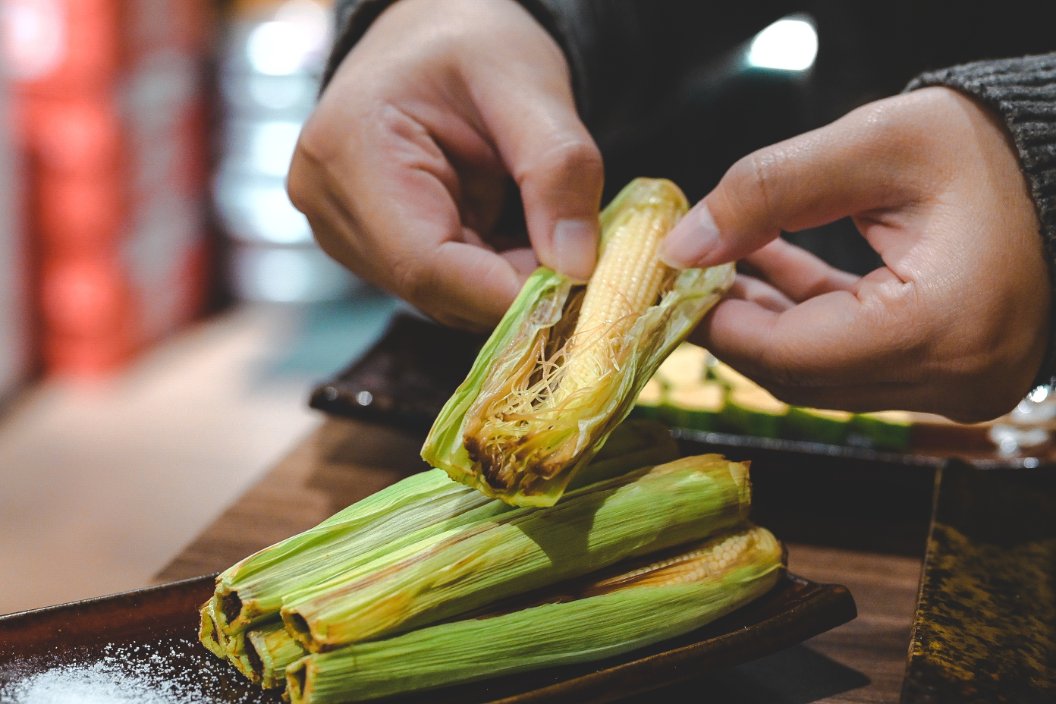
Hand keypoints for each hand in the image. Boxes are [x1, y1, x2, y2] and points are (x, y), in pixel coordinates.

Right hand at [287, 0, 602, 329]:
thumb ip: (559, 170)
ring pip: (442, 297)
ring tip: (544, 223)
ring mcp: (343, 231)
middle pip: (435, 289)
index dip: (507, 292)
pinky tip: (514, 229)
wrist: (430, 31)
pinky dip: (491, 272)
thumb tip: (577, 268)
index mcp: (350, 150)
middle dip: (516, 285)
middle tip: (579, 252)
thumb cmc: (471, 39)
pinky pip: (441, 286)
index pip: (426, 263)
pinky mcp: (367, 247)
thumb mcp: (530, 83)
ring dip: (506, 279)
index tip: (580, 286)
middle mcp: (330, 203)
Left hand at [661, 87, 1048, 421]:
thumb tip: (683, 247)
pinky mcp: (949, 374)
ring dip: (766, 323)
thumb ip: (767, 192)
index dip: (721, 323)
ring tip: (718, 265)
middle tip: (686, 278)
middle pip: (803, 376)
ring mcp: (956, 386)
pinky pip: (854, 359)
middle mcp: (954, 378)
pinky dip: (807, 318)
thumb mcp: (871, 145)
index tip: (673, 283)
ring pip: (824, 374)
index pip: (792, 354)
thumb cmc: (983, 146)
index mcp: (940, 329)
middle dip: (737, 327)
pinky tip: (766, 269)